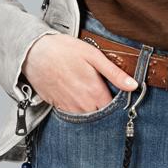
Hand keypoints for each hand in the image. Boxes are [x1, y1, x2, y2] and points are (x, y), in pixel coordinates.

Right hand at [22, 31, 138, 113]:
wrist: (33, 53)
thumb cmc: (64, 50)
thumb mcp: (93, 55)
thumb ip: (114, 73)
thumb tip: (134, 85)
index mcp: (95, 92)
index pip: (114, 108)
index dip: (118, 103)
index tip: (118, 95)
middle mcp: (83, 105)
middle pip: (102, 115)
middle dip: (105, 108)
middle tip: (103, 93)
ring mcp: (70, 108)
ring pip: (88, 117)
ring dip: (92, 109)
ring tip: (89, 93)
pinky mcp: (59, 107)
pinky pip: (74, 115)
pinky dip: (78, 109)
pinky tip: (77, 95)